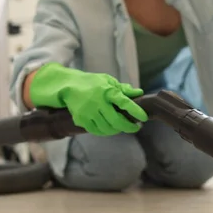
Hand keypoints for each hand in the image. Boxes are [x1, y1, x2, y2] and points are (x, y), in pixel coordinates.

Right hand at [28, 63, 148, 135]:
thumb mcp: (108, 81)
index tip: (144, 117)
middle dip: (129, 127)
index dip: (136, 111)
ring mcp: (88, 112)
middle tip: (136, 127)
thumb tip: (139, 92)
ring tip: (122, 127)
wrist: (69, 86)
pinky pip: (96, 131)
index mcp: (107, 91)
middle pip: (117, 121)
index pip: (124, 102)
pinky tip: (110, 128)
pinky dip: (105, 132)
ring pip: (107, 128)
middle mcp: (98, 102)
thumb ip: (123, 89)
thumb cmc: (92, 83)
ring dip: (118, 130)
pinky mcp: (81, 120)